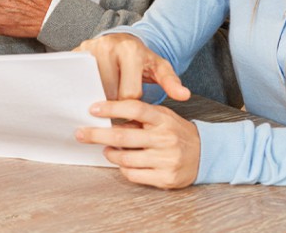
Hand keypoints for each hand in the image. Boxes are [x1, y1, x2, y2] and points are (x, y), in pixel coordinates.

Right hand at [76, 33, 188, 100]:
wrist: (121, 41)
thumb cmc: (141, 59)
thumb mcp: (159, 68)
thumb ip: (171, 82)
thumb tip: (184, 95)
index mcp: (131, 50)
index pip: (128, 94)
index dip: (132, 106)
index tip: (134, 107)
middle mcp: (108, 46)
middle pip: (108, 93)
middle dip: (115, 103)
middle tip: (119, 102)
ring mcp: (89, 49)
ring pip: (91, 90)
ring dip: (99, 97)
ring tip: (108, 96)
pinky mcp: (76, 53)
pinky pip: (77, 81)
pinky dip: (84, 90)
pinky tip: (93, 91)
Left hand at [76, 99, 200, 188]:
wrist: (204, 154)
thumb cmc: (176, 132)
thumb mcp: (162, 116)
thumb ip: (139, 115)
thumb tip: (107, 115)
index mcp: (163, 119)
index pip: (134, 109)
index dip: (112, 108)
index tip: (93, 109)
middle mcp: (165, 138)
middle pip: (123, 136)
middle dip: (97, 135)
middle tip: (81, 133)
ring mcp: (166, 159)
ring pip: (125, 158)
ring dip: (110, 153)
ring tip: (106, 149)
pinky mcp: (165, 178)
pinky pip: (133, 175)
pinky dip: (123, 169)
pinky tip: (122, 162)